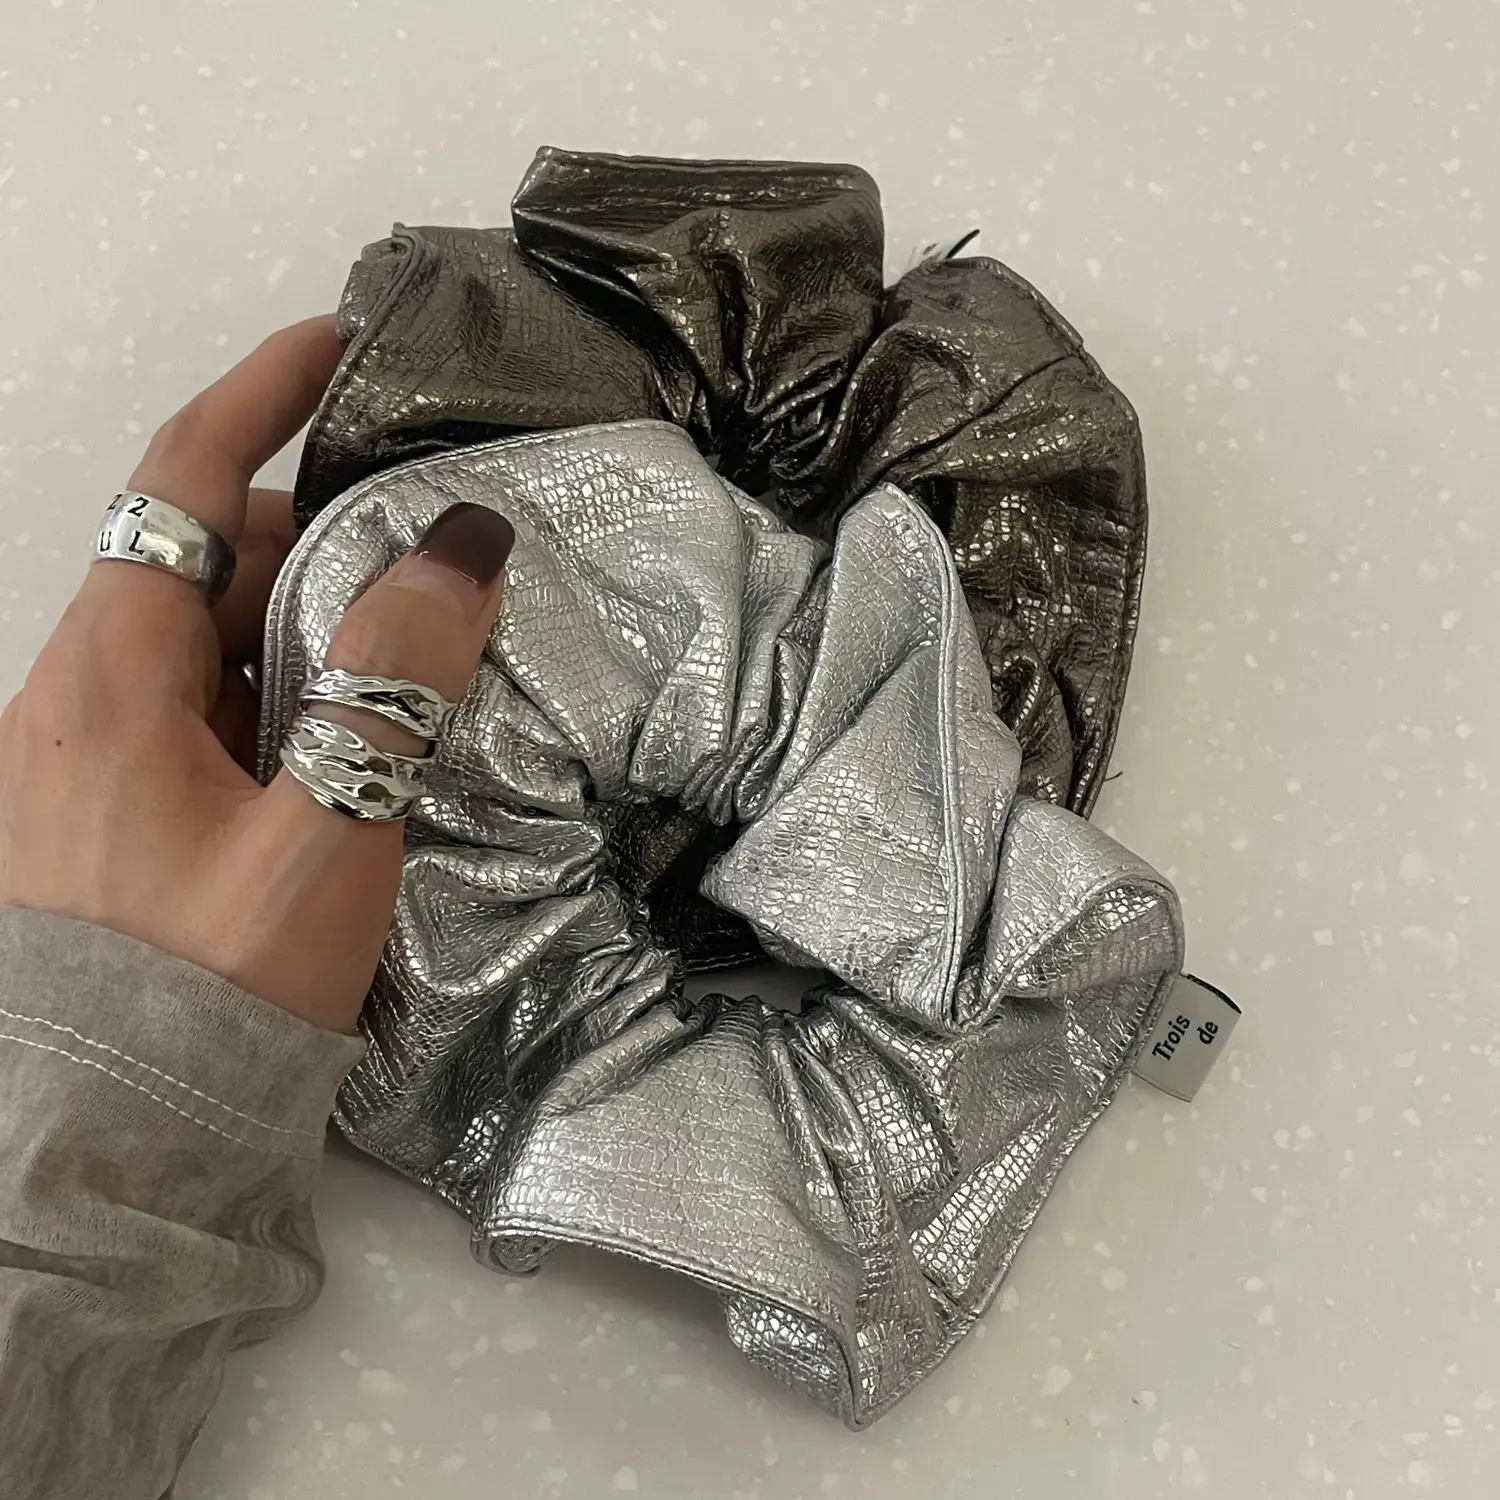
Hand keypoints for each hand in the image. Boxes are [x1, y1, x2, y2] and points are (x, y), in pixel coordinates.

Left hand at [0, 318, 512, 1031]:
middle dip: (301, 541)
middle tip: (414, 560)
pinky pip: (181, 723)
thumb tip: (462, 544)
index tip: (333, 343)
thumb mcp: (327, 826)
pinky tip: (331, 758)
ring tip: (396, 670)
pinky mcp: (88, 826)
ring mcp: (70, 768)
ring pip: (190, 653)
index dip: (257, 396)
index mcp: (107, 679)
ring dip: (288, 636)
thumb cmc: (206, 988)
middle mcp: (68, 704)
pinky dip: (259, 706)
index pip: (179, 486)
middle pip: (192, 570)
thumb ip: (396, 680)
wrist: (94, 1151)